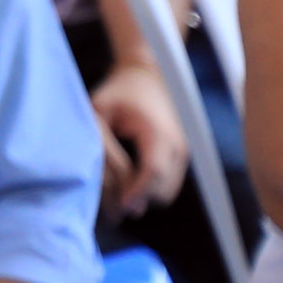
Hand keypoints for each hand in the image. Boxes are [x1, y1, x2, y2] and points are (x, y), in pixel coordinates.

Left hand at [90, 62, 190, 216]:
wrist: (146, 75)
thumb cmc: (117, 93)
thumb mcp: (99, 114)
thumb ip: (104, 148)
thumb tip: (111, 186)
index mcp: (158, 131)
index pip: (153, 172)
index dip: (136, 193)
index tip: (117, 207)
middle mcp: (177, 145)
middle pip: (162, 190)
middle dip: (137, 200)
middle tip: (108, 205)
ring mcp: (182, 151)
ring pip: (166, 192)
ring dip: (143, 196)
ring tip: (115, 192)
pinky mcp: (180, 156)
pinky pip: (167, 184)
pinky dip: (149, 189)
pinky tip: (127, 181)